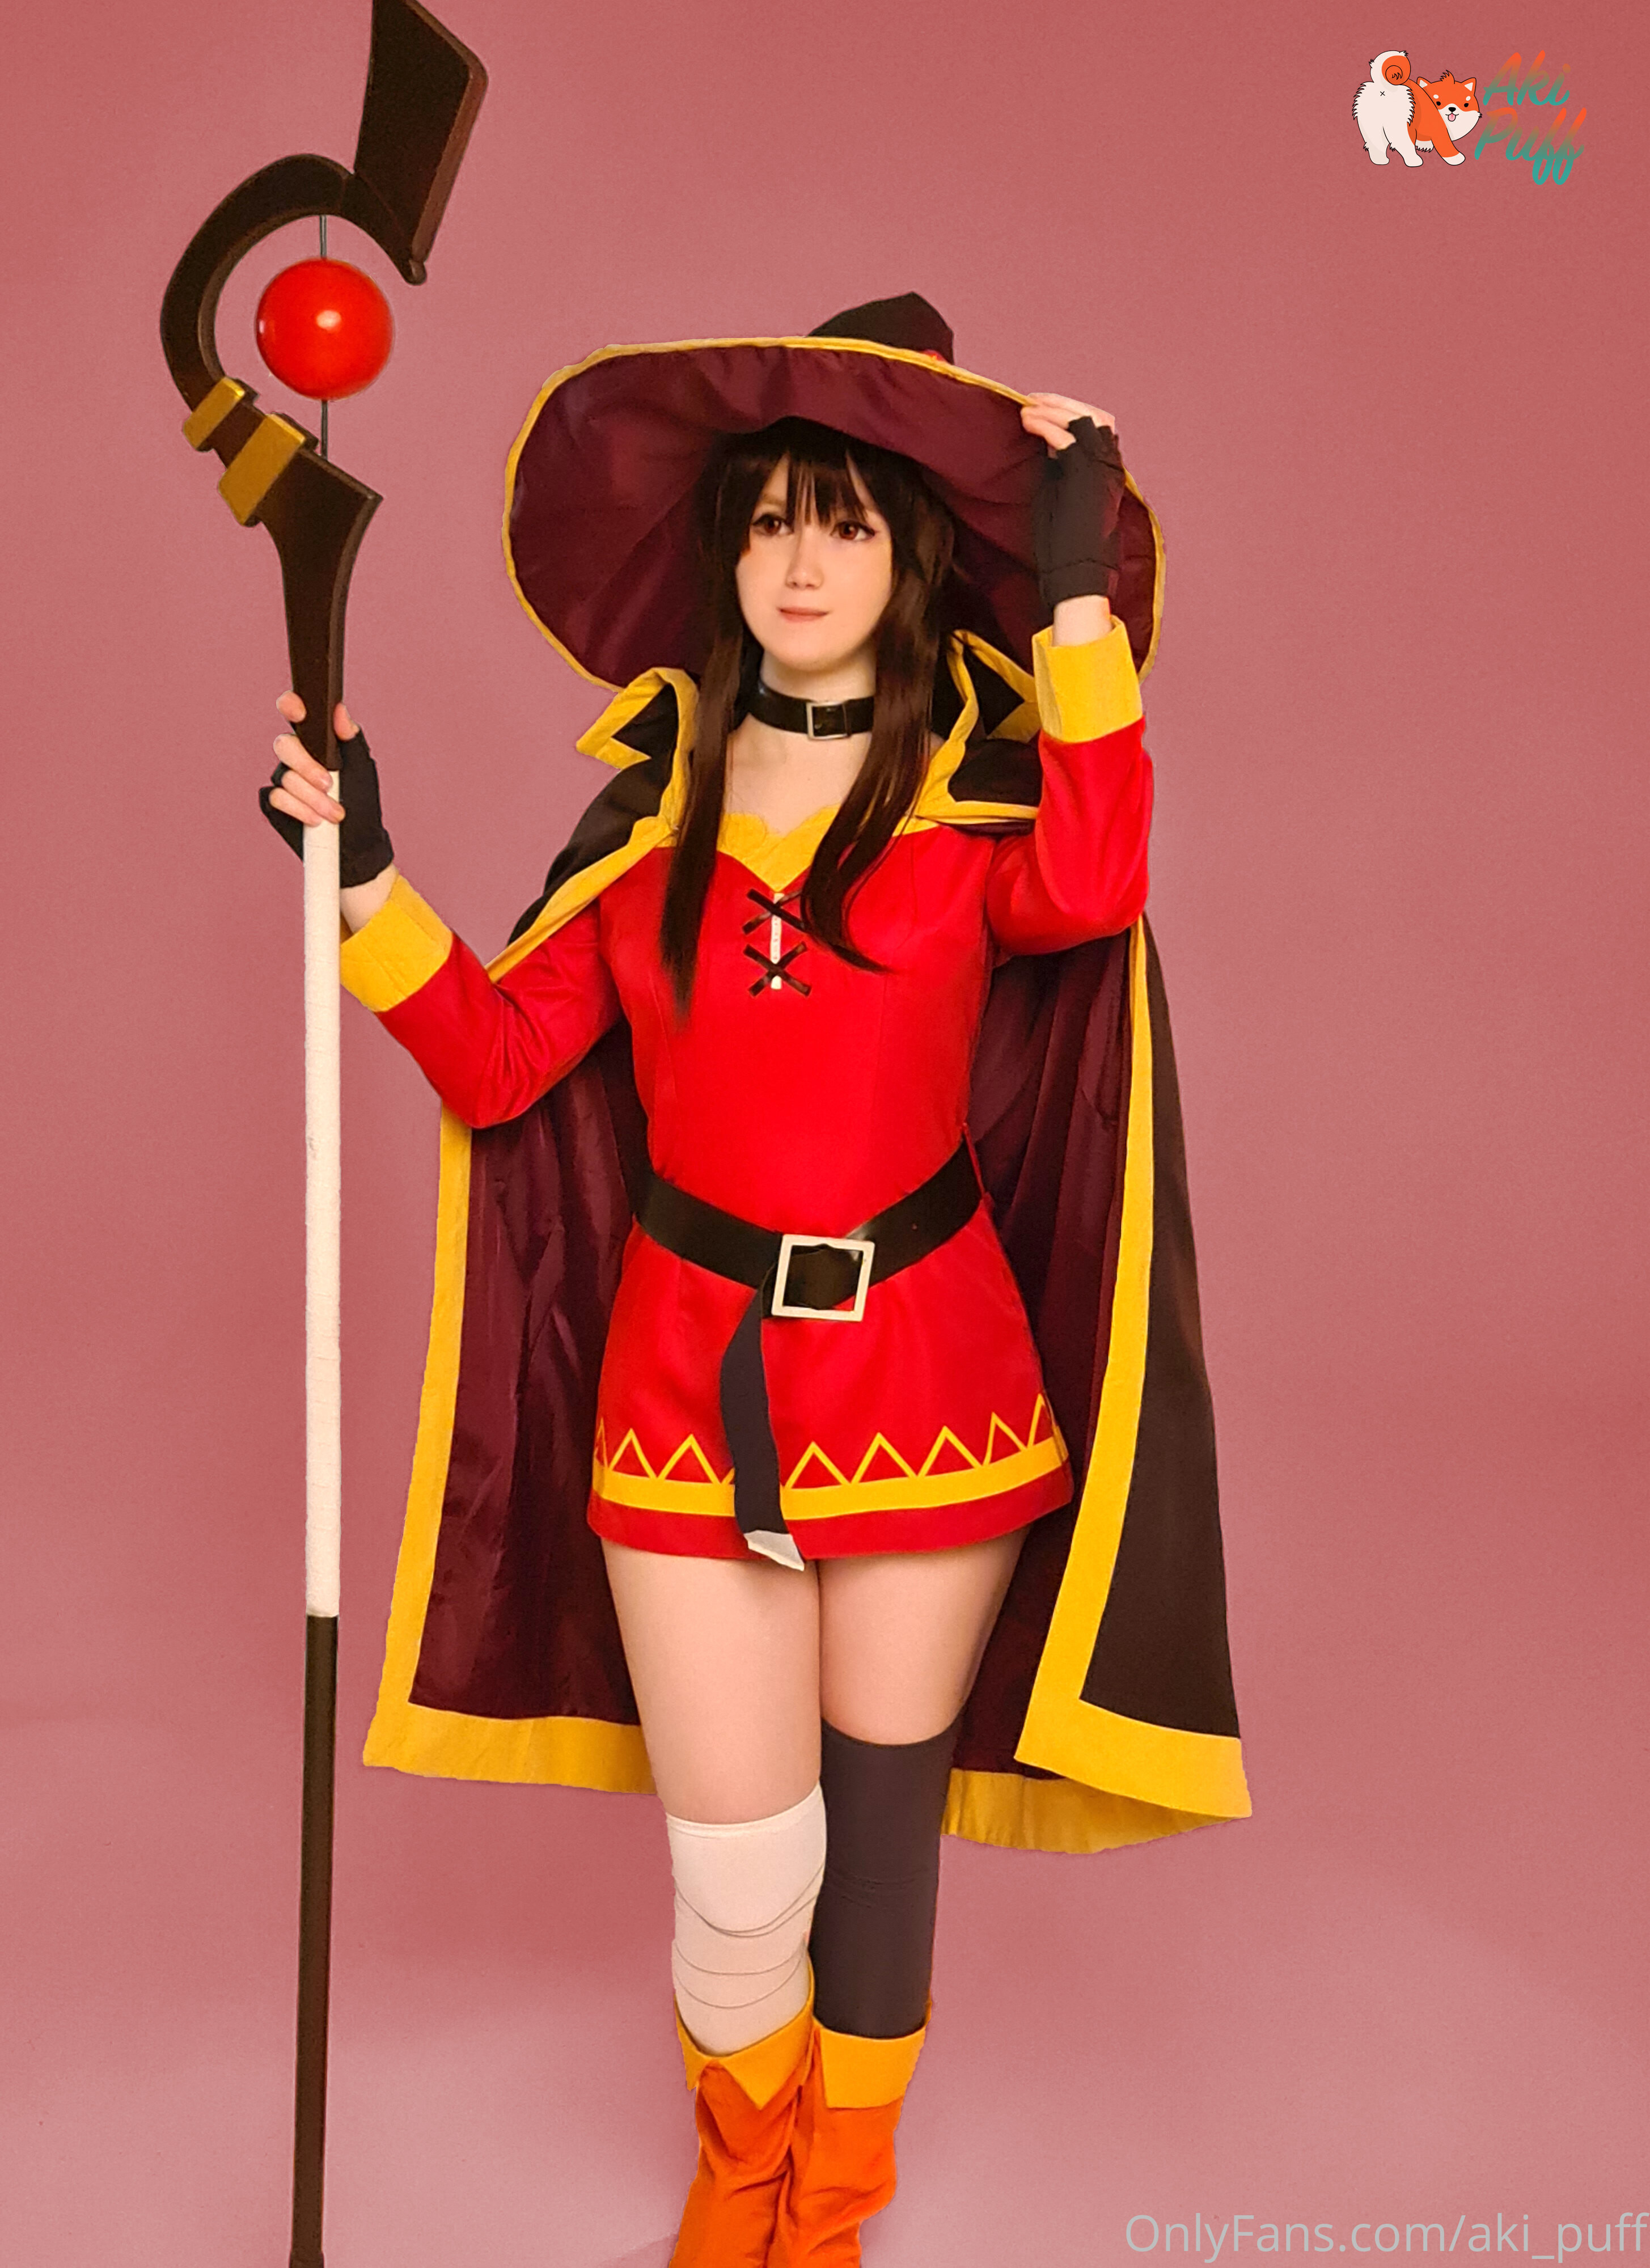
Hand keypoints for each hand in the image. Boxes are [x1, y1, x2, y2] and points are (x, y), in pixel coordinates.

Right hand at [259, 692, 394, 889]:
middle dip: (306, 767)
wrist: (357, 843)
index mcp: (316, 741)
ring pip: (284, 776)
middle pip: (284, 745)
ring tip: (334, 814)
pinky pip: (274, 797)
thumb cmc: (362, 802)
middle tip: (329, 784)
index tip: (299, 711)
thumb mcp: (363, 768)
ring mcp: (283, 779)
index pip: (295, 714)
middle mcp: (296, 756)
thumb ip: (351, 738)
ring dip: (311, 797)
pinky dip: (297, 809)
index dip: (291, 706)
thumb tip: (340, 710)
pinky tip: (315, 820)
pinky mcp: (274, 802)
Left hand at [1023, 394, 1127, 615]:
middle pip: (1095, 415)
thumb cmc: (1064, 546)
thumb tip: (1046, 441)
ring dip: (1053, 408)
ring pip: (1084, 419)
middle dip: (1062, 402)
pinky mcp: (1086, 478)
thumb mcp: (1060, 497)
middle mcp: (1111, 467)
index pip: (1097, 426)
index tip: (1040, 407)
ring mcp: (1101, 471)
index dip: (1070, 411)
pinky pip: (1067, 438)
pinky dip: (1046, 425)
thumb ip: (1059, 468)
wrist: (1077, 576)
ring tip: (1027, 409)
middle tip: (1033, 399)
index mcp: (1108, 472)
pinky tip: (1028, 423)